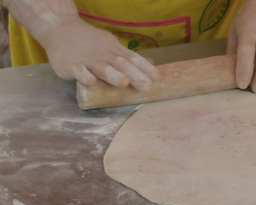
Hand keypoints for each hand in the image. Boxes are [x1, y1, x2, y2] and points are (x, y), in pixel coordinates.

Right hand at [38, 18, 157, 90]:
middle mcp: (104, 55)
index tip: (157, 77)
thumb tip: (151, 64)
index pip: (133, 59)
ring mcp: (87, 59)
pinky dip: (84, 75)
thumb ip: (129, 58)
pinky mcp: (71, 65)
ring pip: (102, 67)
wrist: (60, 29)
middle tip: (147, 86)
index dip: (145, 68)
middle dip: (135, 75)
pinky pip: (78, 70)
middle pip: (121, 65)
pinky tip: (91, 81)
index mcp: (115, 51)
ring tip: (124, 83)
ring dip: (113, 75)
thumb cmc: (90, 42)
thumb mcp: (111, 46)